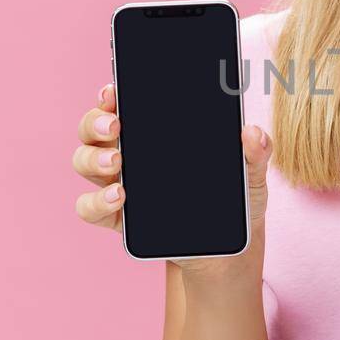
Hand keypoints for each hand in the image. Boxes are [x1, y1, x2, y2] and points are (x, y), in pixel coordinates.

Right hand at [73, 81, 273, 281]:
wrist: (226, 251)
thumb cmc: (233, 200)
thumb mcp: (250, 175)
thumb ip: (255, 152)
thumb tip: (252, 131)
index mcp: (155, 132)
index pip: (125, 103)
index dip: (112, 92)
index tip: (114, 89)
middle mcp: (129, 152)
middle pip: (94, 127)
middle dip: (96, 121)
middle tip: (115, 125)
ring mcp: (118, 184)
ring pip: (84, 161)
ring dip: (93, 158)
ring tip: (115, 162)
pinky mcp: (117, 219)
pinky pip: (89, 207)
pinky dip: (97, 201)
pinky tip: (119, 197)